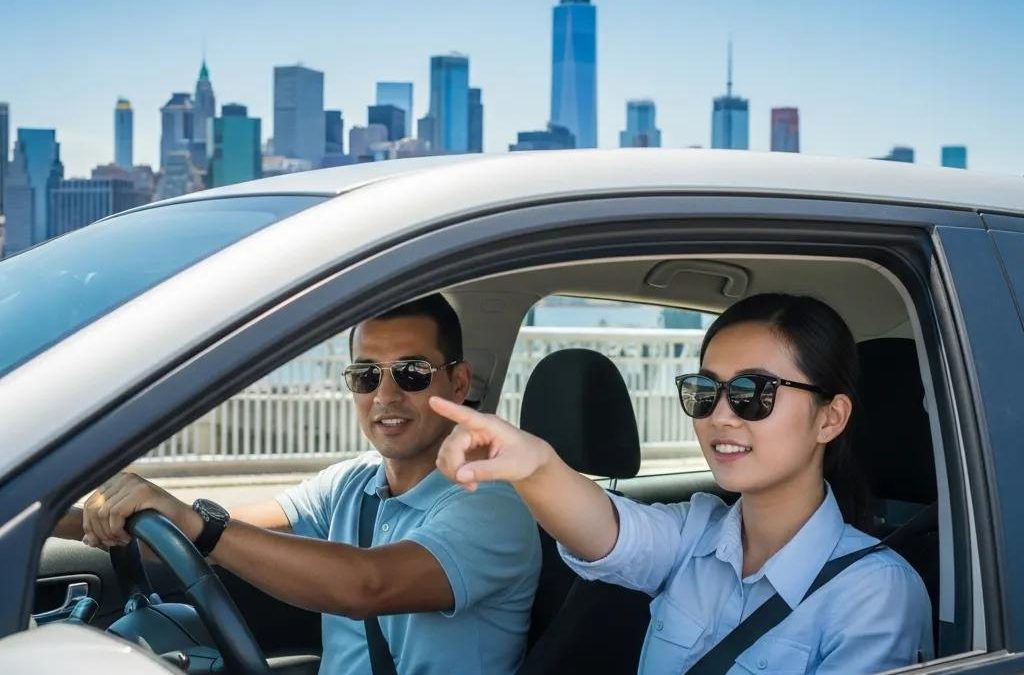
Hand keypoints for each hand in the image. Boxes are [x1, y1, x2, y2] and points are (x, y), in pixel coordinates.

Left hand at [82, 473, 195, 547]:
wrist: (186, 529)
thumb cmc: (159, 529)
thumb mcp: (125, 530)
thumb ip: (105, 532)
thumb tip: (86, 539)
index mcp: (117, 484)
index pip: (89, 504)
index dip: (90, 527)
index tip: (101, 542)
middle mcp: (124, 478)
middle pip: (92, 508)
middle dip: (99, 532)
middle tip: (114, 543)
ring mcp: (134, 483)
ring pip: (102, 512)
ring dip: (110, 533)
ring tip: (124, 540)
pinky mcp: (142, 491)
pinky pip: (115, 513)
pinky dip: (118, 530)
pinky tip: (129, 536)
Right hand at [429, 396, 554, 490]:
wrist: (529, 461)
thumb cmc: (525, 457)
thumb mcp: (510, 467)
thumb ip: (486, 471)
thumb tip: (460, 475)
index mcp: (488, 425)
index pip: (466, 416)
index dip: (449, 409)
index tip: (433, 400)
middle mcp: (473, 428)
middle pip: (451, 445)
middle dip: (455, 468)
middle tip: (471, 486)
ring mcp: (466, 439)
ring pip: (445, 454)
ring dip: (453, 472)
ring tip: (472, 485)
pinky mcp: (463, 450)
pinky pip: (448, 461)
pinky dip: (453, 474)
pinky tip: (468, 481)